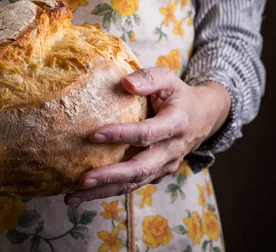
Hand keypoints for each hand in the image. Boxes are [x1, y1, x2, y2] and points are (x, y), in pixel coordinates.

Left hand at [65, 66, 230, 204]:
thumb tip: (125, 84)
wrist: (202, 118)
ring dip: (103, 192)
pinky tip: (82, 194)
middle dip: (111, 176)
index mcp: (176, 124)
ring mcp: (165, 166)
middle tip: (83, 179)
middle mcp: (171, 150)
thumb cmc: (177, 95)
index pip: (147, 133)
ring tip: (73, 197)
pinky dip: (107, 191)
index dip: (121, 135)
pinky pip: (131, 185)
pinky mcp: (156, 175)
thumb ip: (148, 78)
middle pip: (140, 169)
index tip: (94, 134)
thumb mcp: (168, 78)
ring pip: (133, 184)